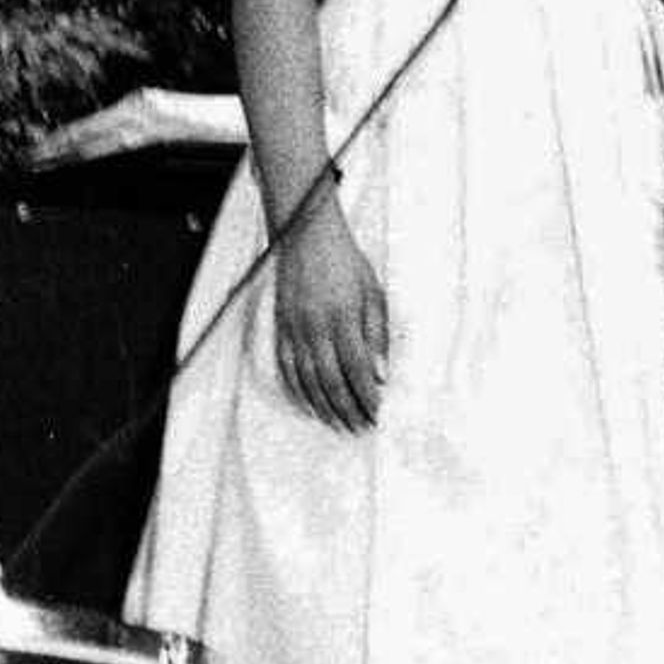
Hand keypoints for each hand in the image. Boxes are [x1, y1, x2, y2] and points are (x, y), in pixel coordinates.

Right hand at [271, 207, 388, 431]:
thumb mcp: (373, 292)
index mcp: (344, 318)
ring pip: (308, 380)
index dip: (368, 396)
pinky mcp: (281, 328)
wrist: (307, 236)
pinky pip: (286, 367)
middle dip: (348, 409)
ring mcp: (295, 330)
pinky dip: (297, 391)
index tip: (378, 414)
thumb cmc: (346, 262)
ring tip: (339, 424)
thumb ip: (377, 333)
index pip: (358, 369)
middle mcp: (317, 328)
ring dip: (324, 407)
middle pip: (332, 381)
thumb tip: (381, 372)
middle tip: (361, 427)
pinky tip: (309, 406)